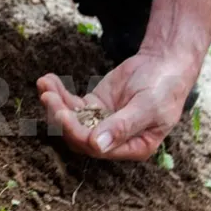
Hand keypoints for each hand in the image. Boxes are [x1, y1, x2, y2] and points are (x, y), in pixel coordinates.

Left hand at [37, 48, 199, 160]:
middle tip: (48, 96)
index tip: (63, 113)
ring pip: (71, 121)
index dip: (77, 133)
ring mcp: (101, 123)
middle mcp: (114, 140)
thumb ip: (123, 126)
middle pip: (78, 136)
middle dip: (60, 117)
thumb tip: (97, 146)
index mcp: (133, 147)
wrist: (165, 62)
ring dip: (55, 104)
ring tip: (44, 84)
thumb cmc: (164, 87)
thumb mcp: (148, 106)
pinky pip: (71, 104)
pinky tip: (47, 80)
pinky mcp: (93, 106)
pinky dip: (58, 93)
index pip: (97, 148)